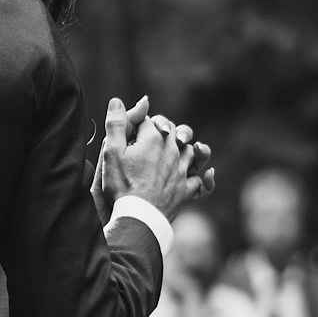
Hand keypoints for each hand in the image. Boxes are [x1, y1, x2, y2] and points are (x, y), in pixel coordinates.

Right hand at [100, 98, 211, 219]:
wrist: (138, 216)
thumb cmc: (121, 184)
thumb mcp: (111, 152)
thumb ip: (116, 124)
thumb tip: (117, 100)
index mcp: (154, 139)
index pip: (149, 121)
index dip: (139, 124)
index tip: (129, 133)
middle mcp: (172, 151)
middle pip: (174, 132)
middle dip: (165, 130)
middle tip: (153, 136)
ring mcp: (182, 171)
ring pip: (191, 152)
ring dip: (186, 149)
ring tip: (177, 150)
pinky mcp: (186, 190)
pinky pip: (201, 181)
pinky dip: (204, 177)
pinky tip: (206, 174)